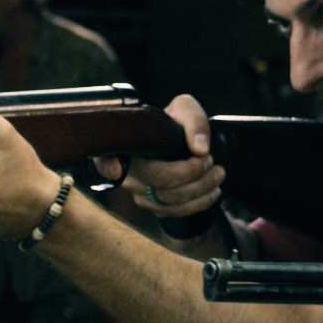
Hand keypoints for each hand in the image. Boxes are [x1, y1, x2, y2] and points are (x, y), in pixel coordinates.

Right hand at [96, 93, 222, 219]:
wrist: (178, 139)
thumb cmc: (175, 122)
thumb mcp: (186, 110)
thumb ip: (195, 122)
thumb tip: (200, 148)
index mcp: (125, 144)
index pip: (104, 157)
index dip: (106, 166)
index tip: (116, 170)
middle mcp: (125, 171)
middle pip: (157, 181)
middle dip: (192, 174)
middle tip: (210, 160)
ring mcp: (137, 191)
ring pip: (169, 201)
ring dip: (201, 189)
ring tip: (218, 173)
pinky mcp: (152, 205)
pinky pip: (174, 213)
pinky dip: (199, 203)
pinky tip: (213, 190)